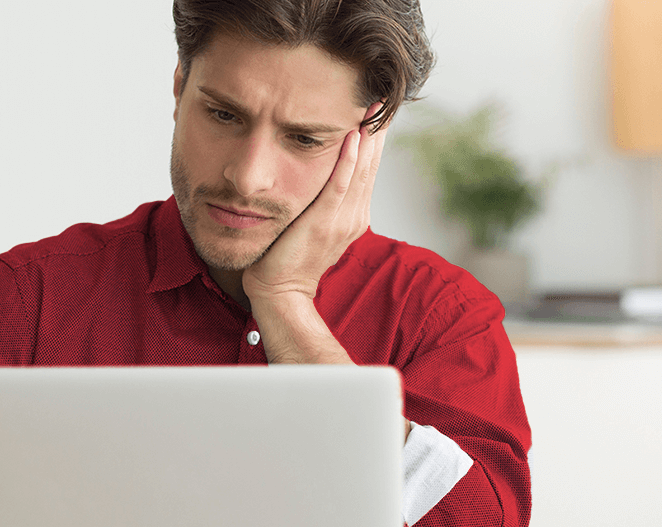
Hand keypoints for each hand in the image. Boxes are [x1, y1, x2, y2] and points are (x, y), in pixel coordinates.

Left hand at [242, 102, 387, 302]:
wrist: (280, 291)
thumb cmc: (287, 257)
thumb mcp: (311, 223)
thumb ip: (320, 201)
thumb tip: (317, 176)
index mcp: (352, 214)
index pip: (367, 170)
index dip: (374, 140)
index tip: (377, 112)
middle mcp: (353, 216)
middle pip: (370, 166)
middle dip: (377, 132)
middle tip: (382, 99)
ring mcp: (341, 220)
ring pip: (360, 171)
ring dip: (368, 138)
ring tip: (373, 109)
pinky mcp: (323, 223)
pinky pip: (339, 186)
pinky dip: (347, 161)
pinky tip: (353, 138)